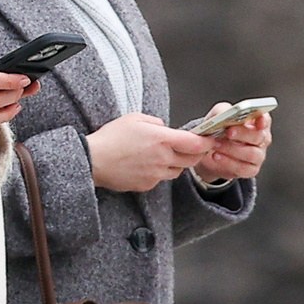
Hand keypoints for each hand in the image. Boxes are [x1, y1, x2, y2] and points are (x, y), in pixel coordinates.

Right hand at [85, 113, 215, 191]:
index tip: (210, 139)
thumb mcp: (135, 118)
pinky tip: (146, 164)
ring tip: (163, 154)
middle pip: (192, 160)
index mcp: (162, 139)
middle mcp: (163, 159)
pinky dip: (160, 171)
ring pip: (178, 170)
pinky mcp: (147, 185)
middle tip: (192, 146)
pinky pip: (161, 178)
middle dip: (196, 153)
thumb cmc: (111, 137)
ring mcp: (156, 174)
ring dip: (177, 163)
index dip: (207, 142)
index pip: (196, 144)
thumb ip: (156, 122)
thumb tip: (165, 128)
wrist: (94, 160)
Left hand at [193, 102, 271, 183]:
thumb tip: (224, 115)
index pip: (265, 119)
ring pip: (252, 154)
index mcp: (256, 122)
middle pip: (259, 136)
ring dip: (232, 149)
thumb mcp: (218, 115)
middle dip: (243, 133)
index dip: (263, 119)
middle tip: (228, 132)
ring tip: (216, 144)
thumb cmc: (218, 130)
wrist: (209, 151)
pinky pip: (243, 168)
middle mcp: (261, 139)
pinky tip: (217, 156)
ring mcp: (258, 155)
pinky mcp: (250, 170)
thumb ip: (222, 112)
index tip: (259, 120)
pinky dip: (228, 162)